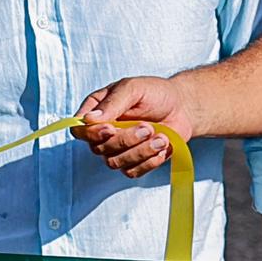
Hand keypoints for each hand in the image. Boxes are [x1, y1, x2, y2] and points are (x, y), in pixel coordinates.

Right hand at [71, 75, 190, 179]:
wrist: (182, 107)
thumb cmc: (155, 93)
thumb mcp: (133, 89)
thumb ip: (112, 103)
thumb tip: (88, 119)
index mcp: (97, 112)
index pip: (80, 131)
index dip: (92, 134)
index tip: (112, 128)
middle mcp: (103, 133)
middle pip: (98, 149)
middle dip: (125, 140)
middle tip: (148, 127)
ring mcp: (117, 150)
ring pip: (115, 163)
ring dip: (140, 151)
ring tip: (160, 137)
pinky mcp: (133, 162)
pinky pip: (132, 172)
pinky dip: (149, 162)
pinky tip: (161, 147)